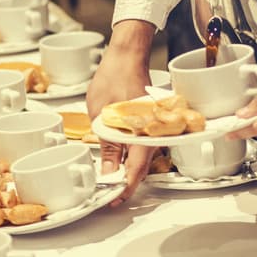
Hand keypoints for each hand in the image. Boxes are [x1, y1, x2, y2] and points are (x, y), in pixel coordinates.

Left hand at [85, 21, 156, 205]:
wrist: (127, 57)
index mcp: (142, 131)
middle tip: (108, 192)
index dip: (125, 189)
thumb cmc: (115, 78)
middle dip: (126, 182)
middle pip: (143, 167)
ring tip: (111, 176)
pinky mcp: (152, 124)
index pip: (137, 170)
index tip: (114, 200)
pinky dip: (133, 154)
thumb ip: (108, 147)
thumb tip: (108, 173)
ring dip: (129, 168)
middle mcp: (154, 132)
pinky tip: (120, 157)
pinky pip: (145, 145)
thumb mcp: (101, 115)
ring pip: (144, 158)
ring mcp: (155, 128)